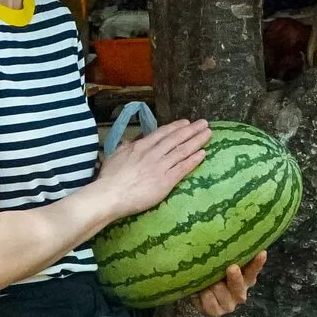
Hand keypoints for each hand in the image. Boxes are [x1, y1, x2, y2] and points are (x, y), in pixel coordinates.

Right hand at [95, 119, 209, 219]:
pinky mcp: (165, 181)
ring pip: (182, 151)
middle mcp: (153, 153)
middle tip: (204, 123)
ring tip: (208, 134)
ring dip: (196, 141)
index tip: (186, 122)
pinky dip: (193, 160)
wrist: (110, 194)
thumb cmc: (109, 178)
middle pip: (176, 139)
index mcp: (140, 146)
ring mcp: (160, 167)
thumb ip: (127, 147)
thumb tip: (134, 141)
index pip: (162, 133)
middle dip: (191, 130)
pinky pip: (182, 168)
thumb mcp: (115, 155)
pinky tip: (203, 154)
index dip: (176, 127)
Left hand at [191, 252, 265, 316]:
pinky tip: (199, 291)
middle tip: (232, 268)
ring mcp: (229, 304)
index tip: (262, 253)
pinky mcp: (216, 312)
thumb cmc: (212, 270)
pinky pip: (209, 304)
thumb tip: (224, 232)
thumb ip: (225, 254)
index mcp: (246, 278)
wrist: (197, 288)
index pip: (254, 270)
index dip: (258, 263)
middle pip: (239, 286)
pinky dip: (203, 296)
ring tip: (205, 280)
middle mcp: (240, 293)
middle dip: (235, 278)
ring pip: (222, 294)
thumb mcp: (219, 261)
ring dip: (212, 286)